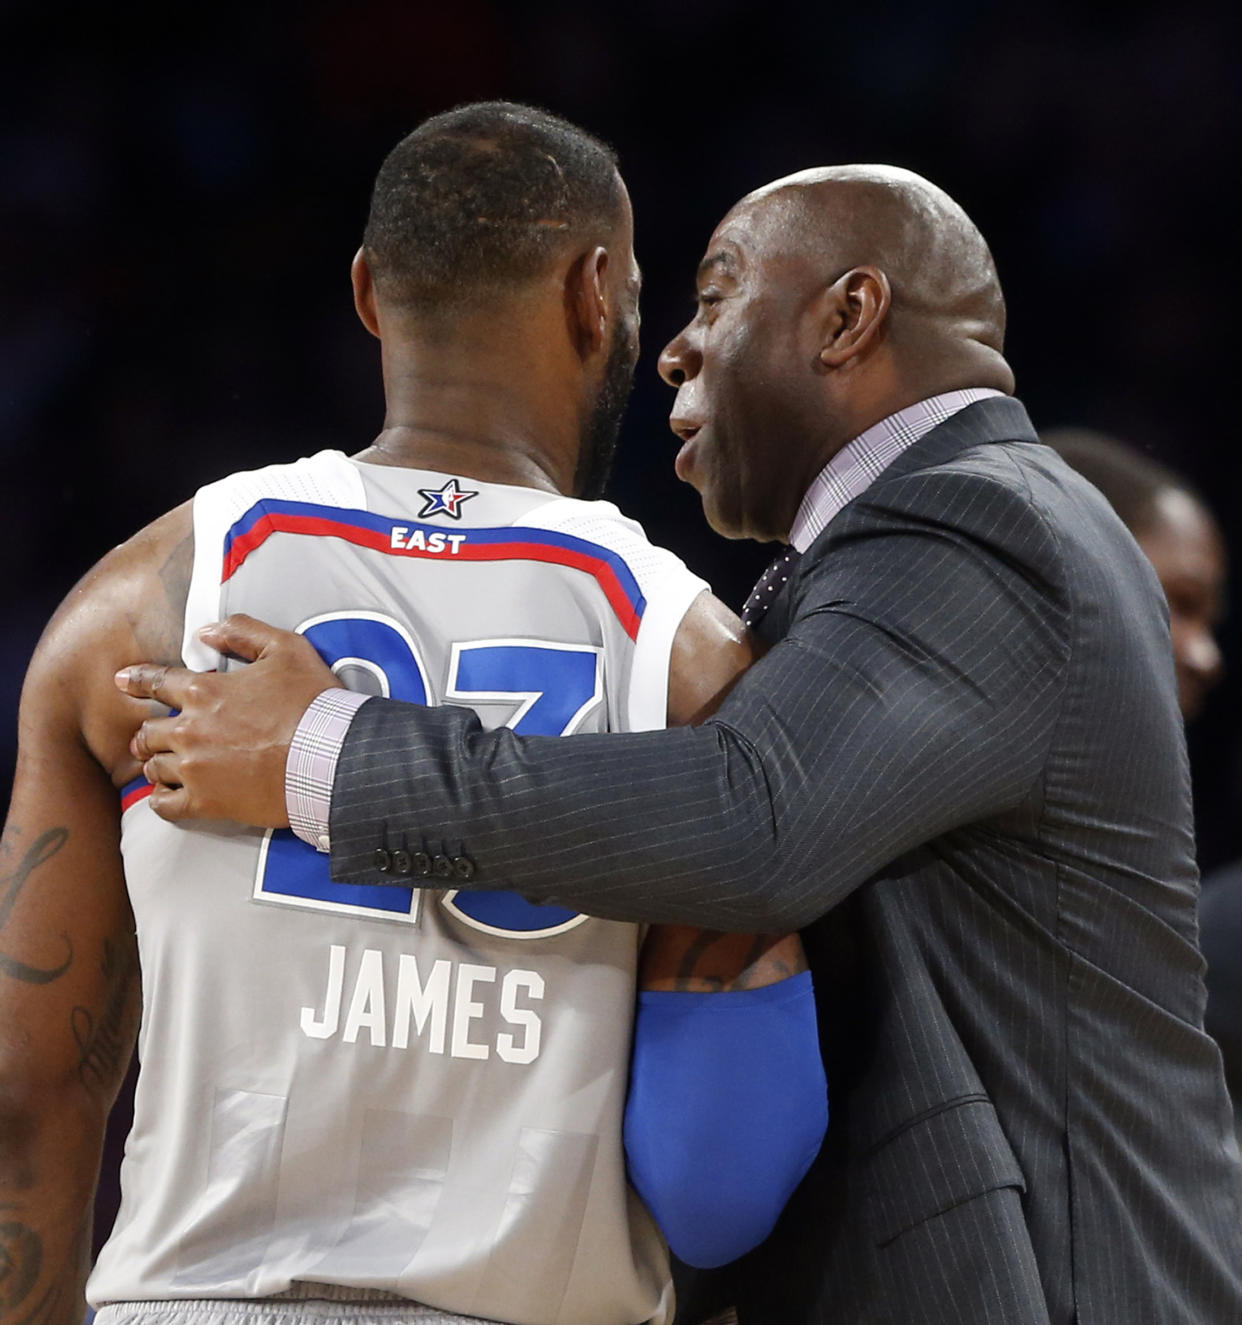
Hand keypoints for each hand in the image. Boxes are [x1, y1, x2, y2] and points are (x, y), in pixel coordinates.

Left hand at [114, 614, 340, 824]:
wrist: (330, 757)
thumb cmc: (312, 703)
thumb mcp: (286, 648)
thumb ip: (242, 632)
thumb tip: (206, 632)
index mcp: (203, 691)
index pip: (156, 682)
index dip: (137, 680)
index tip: (121, 681)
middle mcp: (189, 729)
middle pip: (149, 730)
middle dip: (150, 730)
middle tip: (152, 735)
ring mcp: (194, 768)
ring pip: (153, 766)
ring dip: (157, 762)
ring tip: (163, 764)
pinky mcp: (206, 802)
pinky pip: (165, 804)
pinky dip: (162, 798)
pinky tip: (168, 794)